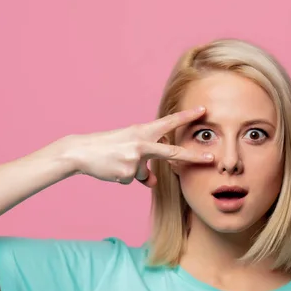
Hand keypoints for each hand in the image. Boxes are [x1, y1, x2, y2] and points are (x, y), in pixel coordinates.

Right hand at [66, 106, 212, 186]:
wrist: (80, 152)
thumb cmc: (105, 147)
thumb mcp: (127, 148)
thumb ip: (144, 163)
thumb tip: (154, 181)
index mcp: (142, 131)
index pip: (168, 122)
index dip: (186, 116)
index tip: (203, 110)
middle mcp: (141, 143)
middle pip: (171, 152)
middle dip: (192, 156)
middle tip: (210, 158)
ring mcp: (135, 158)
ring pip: (144, 173)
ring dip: (131, 172)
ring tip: (114, 162)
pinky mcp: (128, 173)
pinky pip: (131, 180)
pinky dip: (122, 177)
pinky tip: (110, 169)